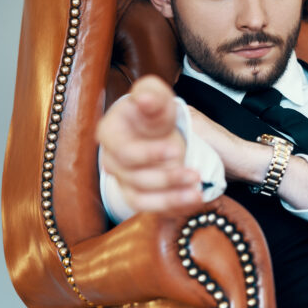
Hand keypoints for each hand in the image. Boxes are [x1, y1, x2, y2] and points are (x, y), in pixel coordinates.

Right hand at [97, 75, 203, 212]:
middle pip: (133, 178)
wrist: (165, 131)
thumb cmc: (157, 112)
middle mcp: (112, 160)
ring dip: (170, 199)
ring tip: (197, 194)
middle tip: (195, 174)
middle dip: (166, 178)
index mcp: (110, 133)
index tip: (175, 150)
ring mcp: (124, 181)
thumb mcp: (159, 98)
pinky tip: (193, 201)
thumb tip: (144, 99)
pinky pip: (151, 210)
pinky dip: (173, 208)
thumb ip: (153, 96)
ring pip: (140, 200)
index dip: (148, 155)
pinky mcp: (140, 196)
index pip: (123, 152)